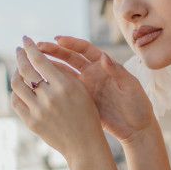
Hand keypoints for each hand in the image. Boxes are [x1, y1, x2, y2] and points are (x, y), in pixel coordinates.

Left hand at [11, 37, 103, 160]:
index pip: (39, 59)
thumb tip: (42, 57)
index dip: (29, 47)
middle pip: (25, 69)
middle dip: (20, 56)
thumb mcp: (81, 91)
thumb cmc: (87, 115)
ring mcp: (38, 111)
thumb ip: (63, 73)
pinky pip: (16, 102)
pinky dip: (15, 92)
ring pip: (17, 85)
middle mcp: (50, 98)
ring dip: (15, 73)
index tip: (25, 40)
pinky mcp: (31, 123)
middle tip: (19, 51)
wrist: (84, 145)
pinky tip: (19, 88)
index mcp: (64, 86)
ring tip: (18, 69)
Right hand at [36, 36, 155, 144]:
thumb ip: (118, 72)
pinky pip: (63, 91)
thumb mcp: (131, 88)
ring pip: (63, 73)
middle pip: (70, 58)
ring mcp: (86, 87)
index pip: (84, 50)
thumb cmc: (138, 106)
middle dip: (54, 51)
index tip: (57, 40)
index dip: (71, 43)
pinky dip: (51, 85)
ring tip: (32, 62)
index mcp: (104, 66)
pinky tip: (39, 84)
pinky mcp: (81, 101)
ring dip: (49, 66)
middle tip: (37, 47)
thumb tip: (104, 57)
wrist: (137, 129)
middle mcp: (93, 74)